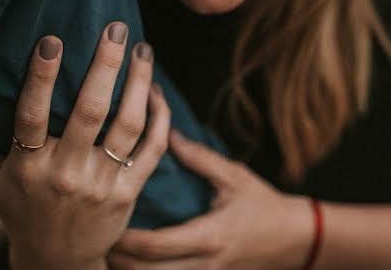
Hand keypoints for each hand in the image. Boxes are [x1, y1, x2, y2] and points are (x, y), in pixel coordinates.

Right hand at [0, 22, 169, 269]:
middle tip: (116, 28)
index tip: (51, 39)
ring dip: (139, 84)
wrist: (57, 261)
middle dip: (105, 65)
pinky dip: (159, 118)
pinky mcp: (128, 193)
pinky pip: (151, 149)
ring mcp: (101, 184)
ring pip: (126, 126)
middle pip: (89, 112)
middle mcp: (66, 174)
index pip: (32, 116)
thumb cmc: (20, 209)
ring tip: (143, 50)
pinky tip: (156, 90)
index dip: (41, 77)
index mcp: (28, 167)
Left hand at [108, 131, 312, 269]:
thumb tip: (167, 132)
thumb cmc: (264, 205)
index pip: (154, 246)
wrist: (296, 240)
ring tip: (106, 251)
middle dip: (116, 262)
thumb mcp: (234, 176)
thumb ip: (199, 158)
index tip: (103, 221)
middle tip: (94, 239)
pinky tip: (135, 263)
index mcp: (208, 237)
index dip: (123, 238)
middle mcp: (204, 265)